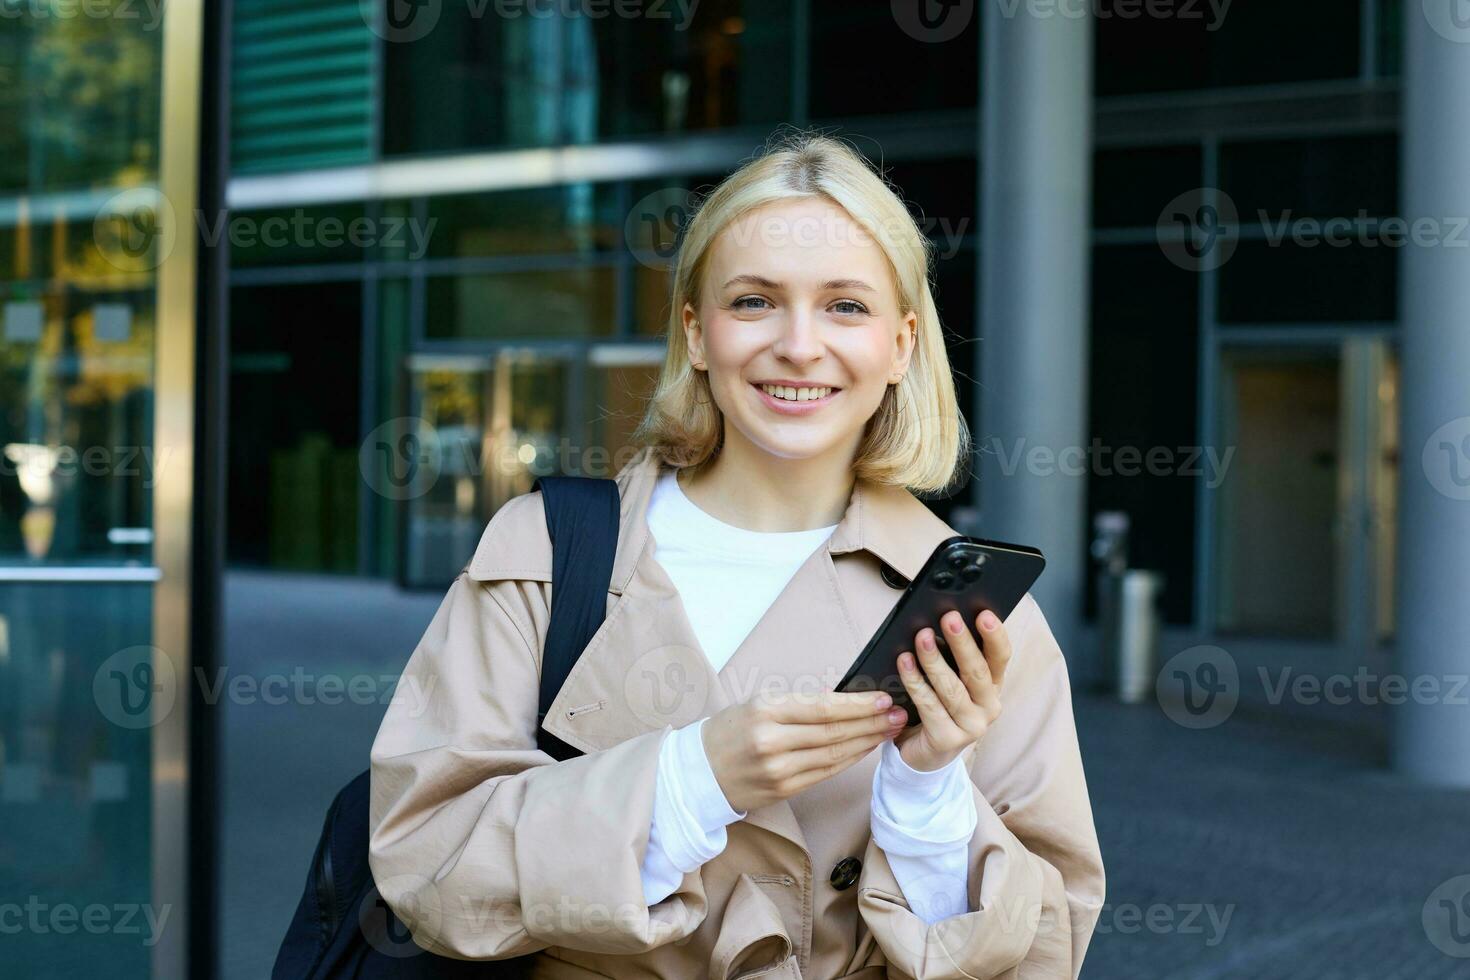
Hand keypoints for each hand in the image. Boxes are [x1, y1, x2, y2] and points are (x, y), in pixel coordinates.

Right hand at [702, 689, 908, 812]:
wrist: (698, 771)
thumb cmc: (729, 730)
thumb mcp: (756, 703)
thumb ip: (797, 703)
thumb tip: (841, 700)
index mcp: (765, 710)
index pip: (823, 707)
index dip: (858, 705)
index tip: (883, 698)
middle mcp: (772, 741)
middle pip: (834, 732)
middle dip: (872, 723)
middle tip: (898, 714)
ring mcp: (779, 770)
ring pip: (834, 755)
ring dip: (867, 742)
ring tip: (890, 730)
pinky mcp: (783, 790)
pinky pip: (825, 773)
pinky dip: (849, 760)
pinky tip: (865, 749)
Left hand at [892, 608, 1010, 771]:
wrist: (924, 754)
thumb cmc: (937, 708)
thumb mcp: (951, 681)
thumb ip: (952, 658)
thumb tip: (938, 622)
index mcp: (993, 687)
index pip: (1001, 657)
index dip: (994, 636)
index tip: (983, 613)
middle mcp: (988, 707)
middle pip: (977, 671)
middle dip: (962, 642)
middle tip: (949, 617)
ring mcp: (971, 727)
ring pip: (952, 688)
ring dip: (934, 660)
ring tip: (921, 637)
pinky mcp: (948, 740)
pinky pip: (929, 705)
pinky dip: (915, 682)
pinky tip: (904, 663)